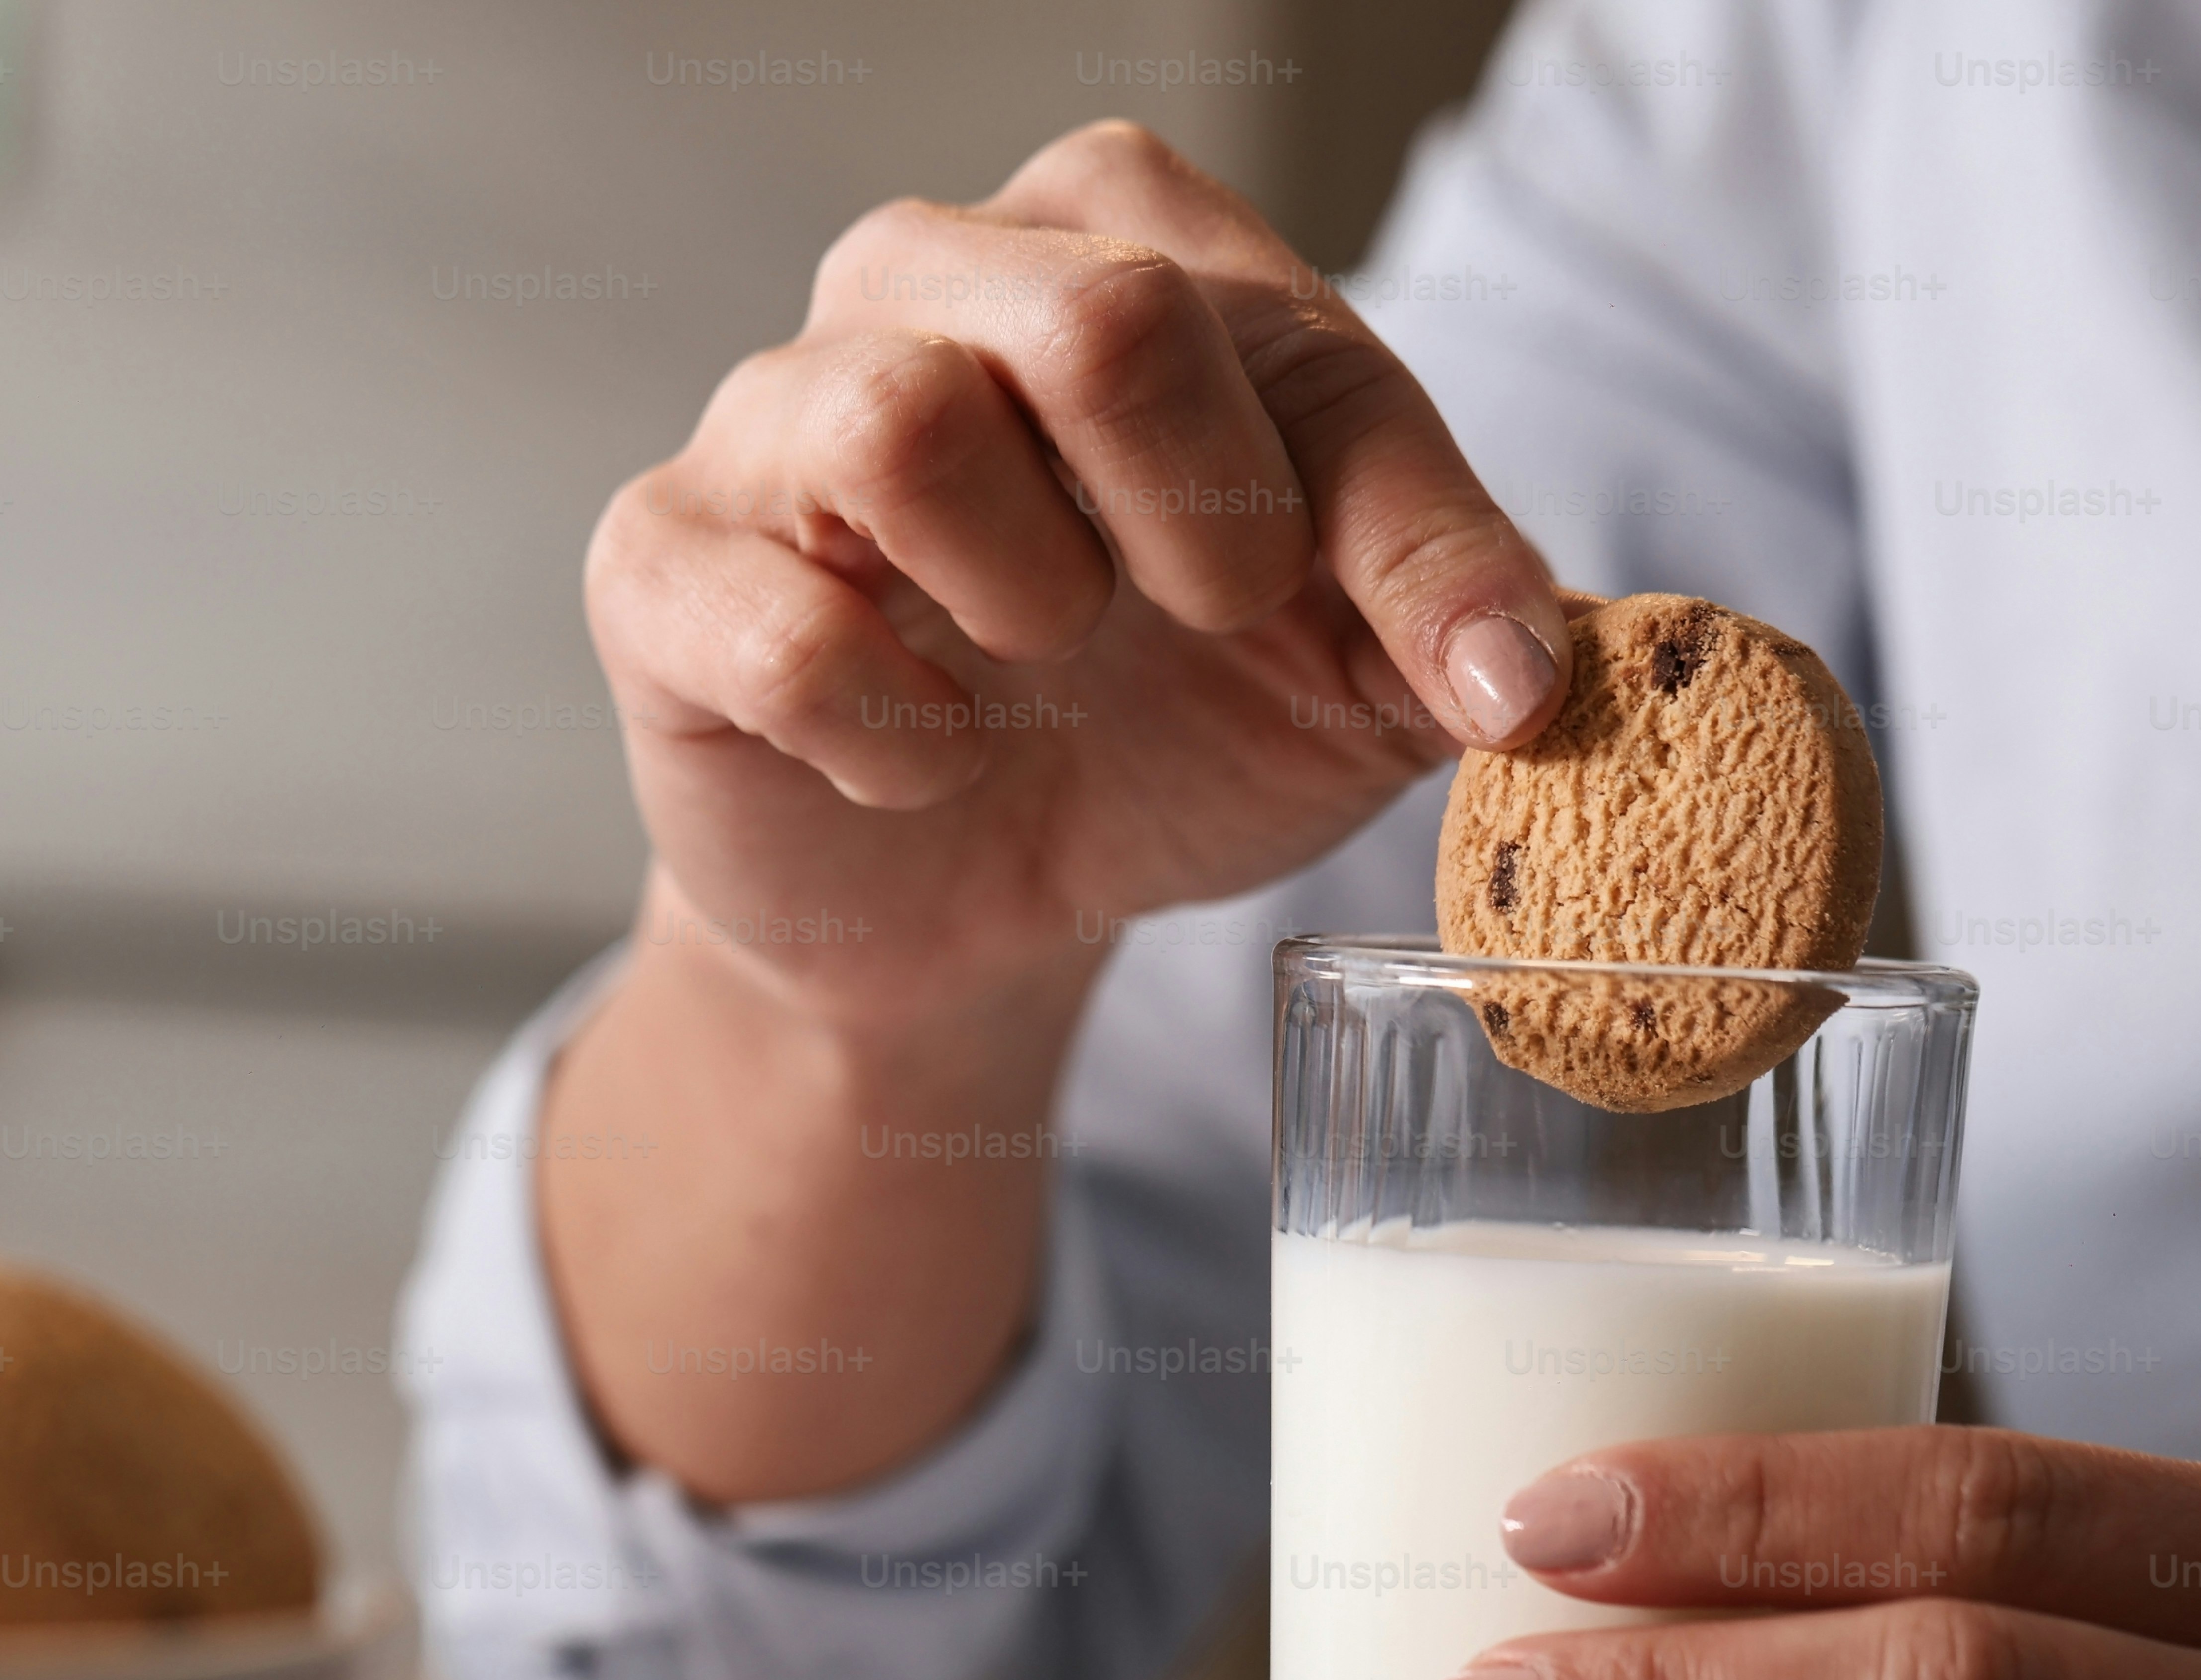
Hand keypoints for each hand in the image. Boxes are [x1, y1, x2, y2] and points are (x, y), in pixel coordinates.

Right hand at [586, 117, 1569, 1032]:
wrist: (975, 911)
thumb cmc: (1160, 733)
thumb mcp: (1356, 678)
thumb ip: (1462, 620)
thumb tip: (1539, 669)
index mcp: (1105, 247)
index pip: (1262, 308)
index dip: (1389, 516)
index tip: (1458, 675)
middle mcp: (921, 285)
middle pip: (1089, 304)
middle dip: (1198, 507)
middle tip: (1206, 621)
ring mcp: (767, 423)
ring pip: (896, 418)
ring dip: (1023, 592)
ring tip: (1039, 666)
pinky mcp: (661, 576)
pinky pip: (778, 628)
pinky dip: (885, 736)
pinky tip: (922, 768)